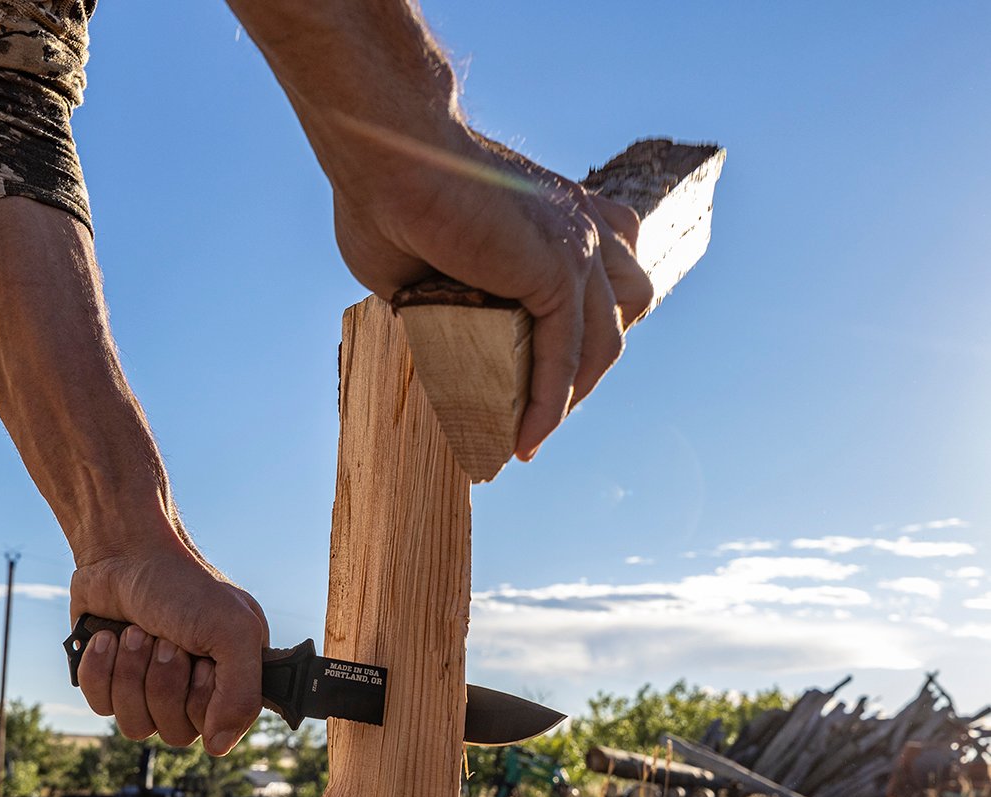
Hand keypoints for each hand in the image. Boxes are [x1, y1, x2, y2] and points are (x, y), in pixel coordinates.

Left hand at [69, 534, 268, 755]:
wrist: (123, 553)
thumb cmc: (183, 585)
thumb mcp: (232, 630)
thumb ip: (242, 695)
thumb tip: (219, 747)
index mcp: (232, 678)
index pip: (220, 730)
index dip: (202, 700)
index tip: (201, 660)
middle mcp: (193, 689)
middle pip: (176, 733)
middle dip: (163, 681)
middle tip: (166, 639)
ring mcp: (150, 688)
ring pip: (136, 725)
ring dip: (131, 673)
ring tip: (135, 632)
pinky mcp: (111, 682)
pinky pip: (102, 707)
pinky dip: (101, 669)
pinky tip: (108, 637)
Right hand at [326, 119, 653, 458]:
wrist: (380, 154)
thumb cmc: (383, 197)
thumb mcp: (419, 264)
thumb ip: (441, 296)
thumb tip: (427, 334)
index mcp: (560, 213)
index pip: (604, 280)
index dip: (584, 334)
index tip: (544, 380)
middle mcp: (583, 224)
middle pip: (619, 312)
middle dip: (585, 368)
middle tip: (538, 410)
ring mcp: (578, 244)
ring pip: (604, 341)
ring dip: (574, 393)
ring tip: (532, 432)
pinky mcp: (558, 269)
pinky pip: (567, 356)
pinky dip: (549, 404)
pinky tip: (525, 439)